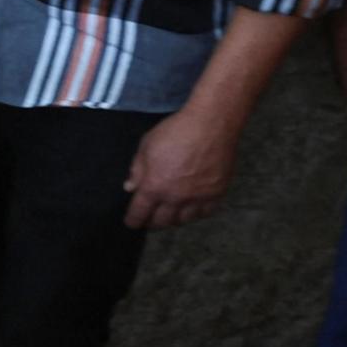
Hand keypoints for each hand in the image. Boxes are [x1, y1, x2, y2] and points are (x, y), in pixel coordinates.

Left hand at [122, 100, 243, 228]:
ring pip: (184, 220)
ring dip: (175, 218)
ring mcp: (197, 197)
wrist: (211, 123)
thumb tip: (130, 187)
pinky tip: (193, 206)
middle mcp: (175, 197)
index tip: (132, 222)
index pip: (139, 214)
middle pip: (162, 222)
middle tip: (150, 218)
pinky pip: (205, 212)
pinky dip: (197, 212)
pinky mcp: (216, 193)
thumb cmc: (176, 130)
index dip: (133, 220)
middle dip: (153, 222)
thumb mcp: (147, 145)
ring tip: (171, 212)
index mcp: (154, 186)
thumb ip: (137, 169)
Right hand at [331, 0, 346, 95]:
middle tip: (346, 84)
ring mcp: (328, 20)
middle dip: (343, 70)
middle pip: (336, 56)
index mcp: (342, 37)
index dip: (346, 81)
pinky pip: (337, 32)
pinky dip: (344, 41)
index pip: (343, 65)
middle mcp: (331, 31)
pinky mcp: (331, 9)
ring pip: (336, 44)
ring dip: (344, 55)